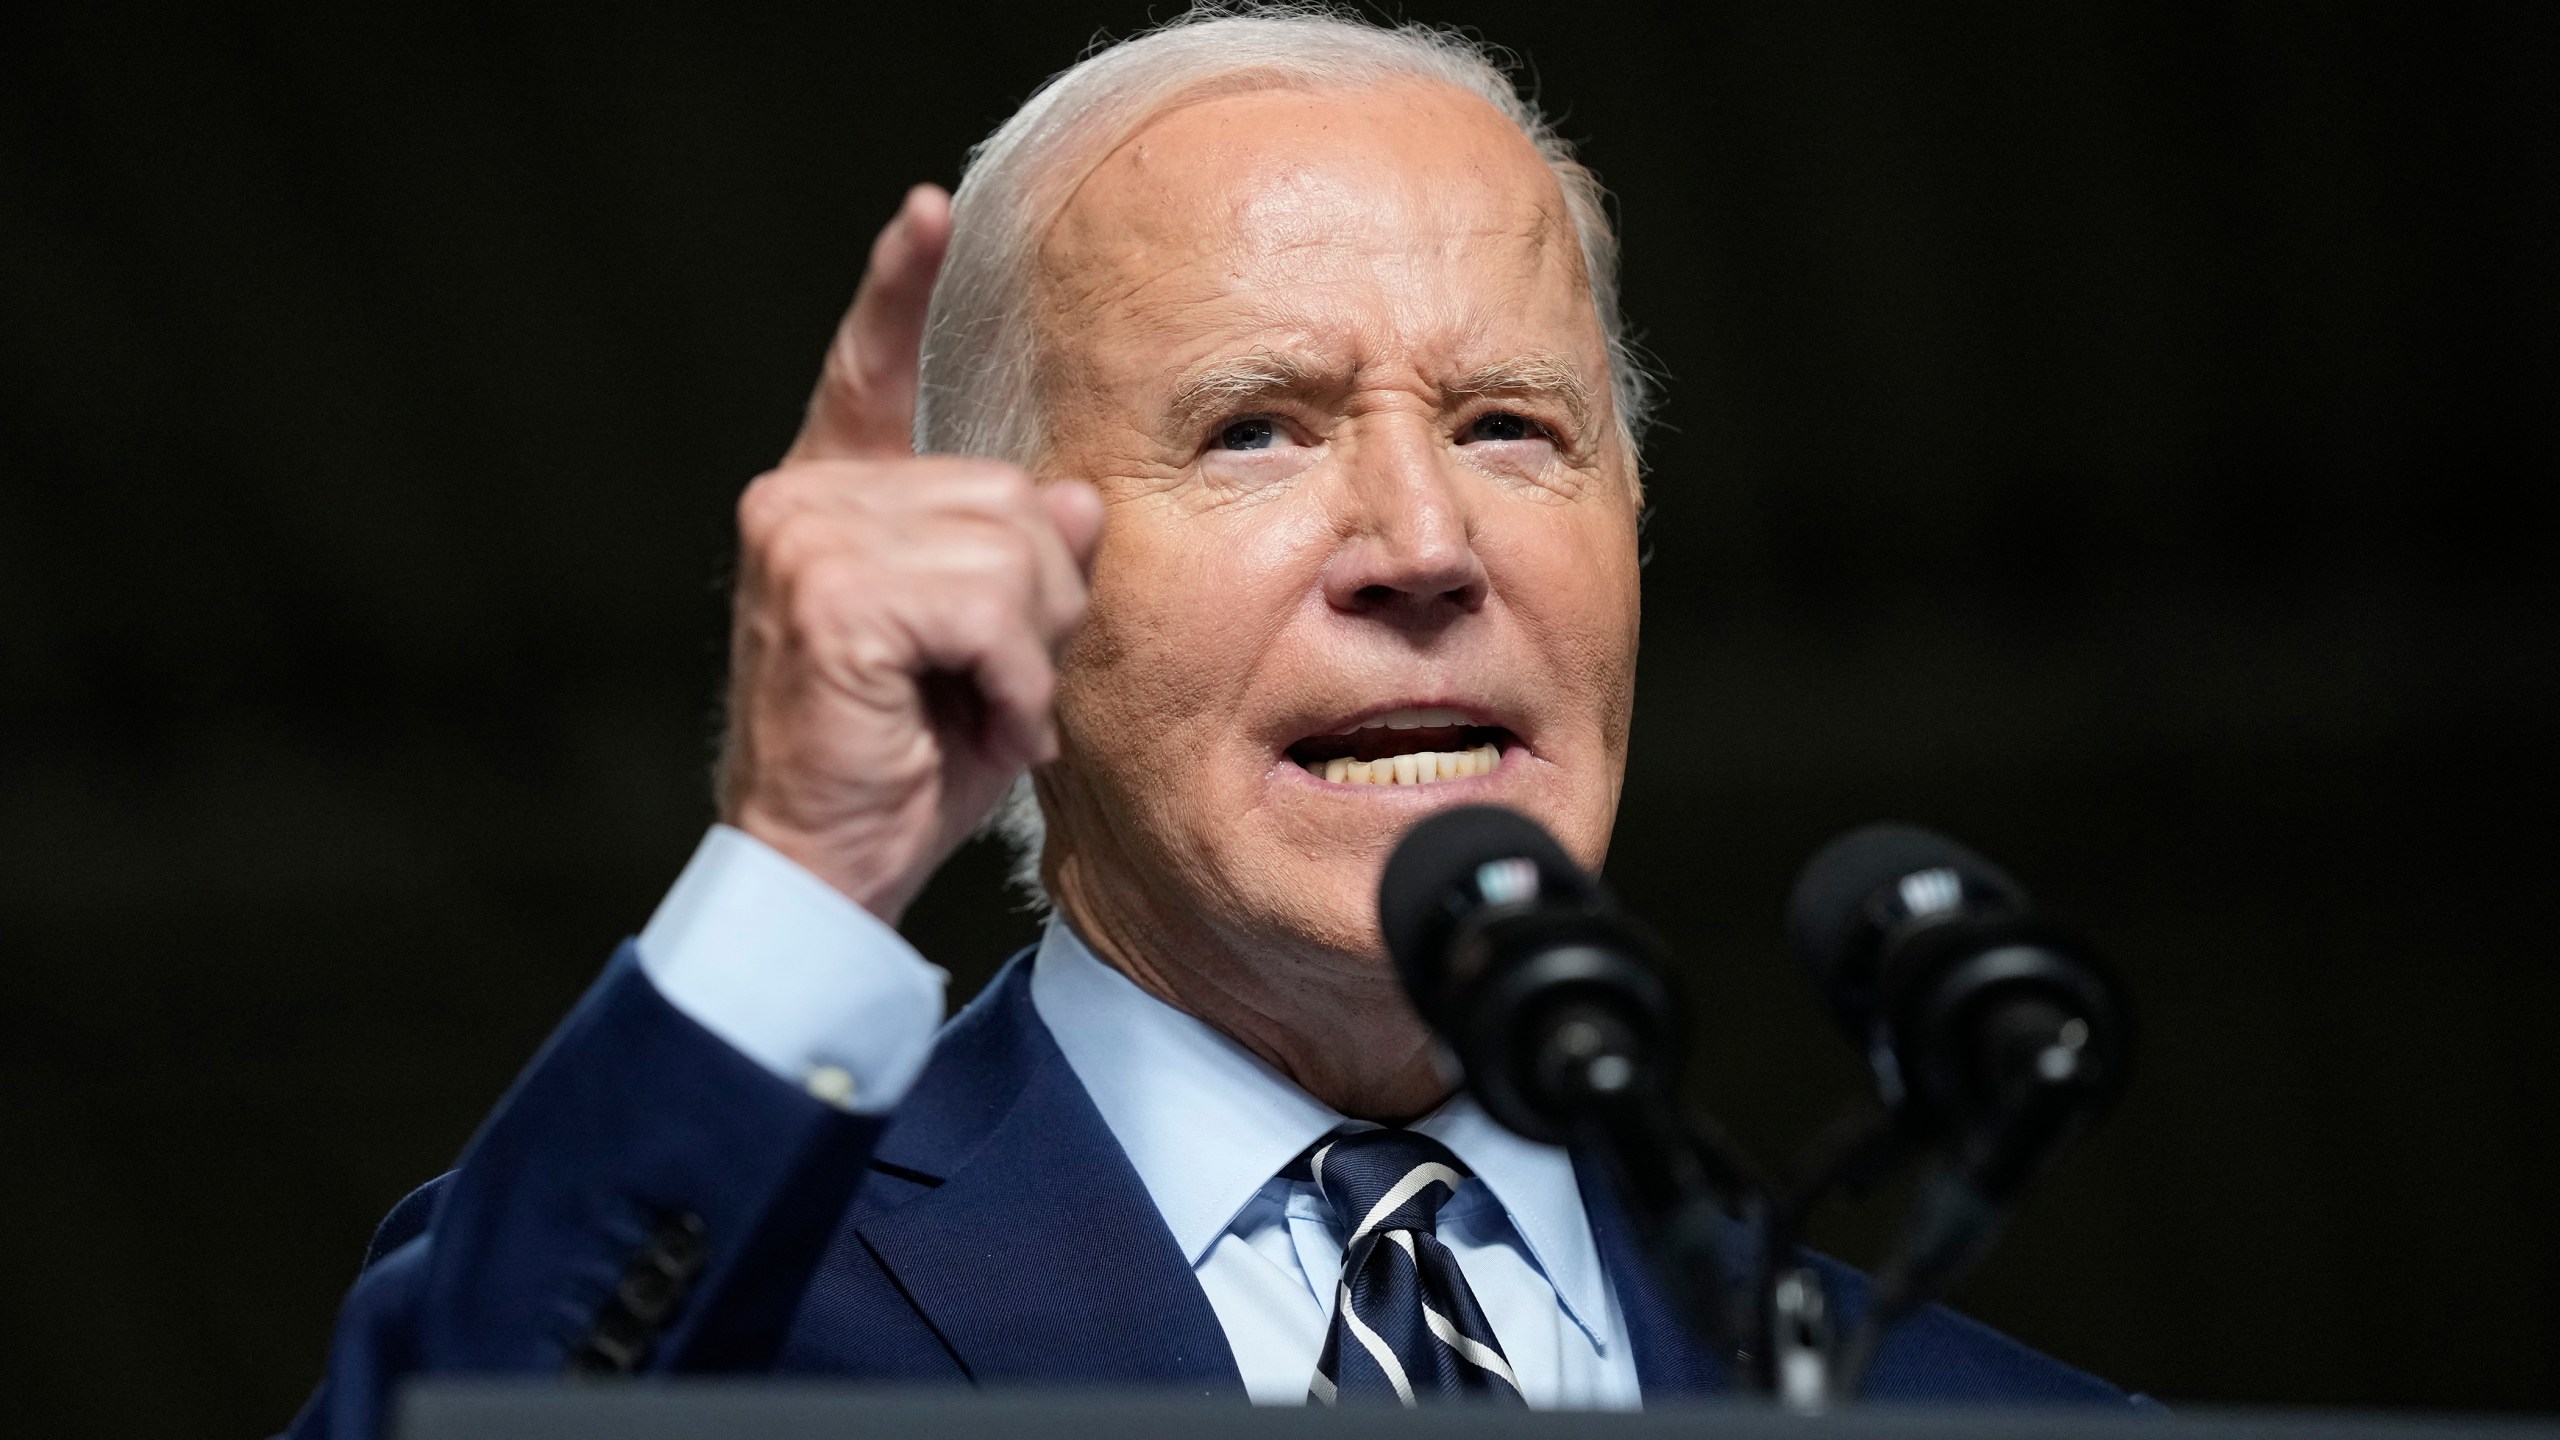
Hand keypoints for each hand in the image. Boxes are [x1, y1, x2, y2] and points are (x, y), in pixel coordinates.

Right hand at [718, 185, 1104, 922]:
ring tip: (974, 710)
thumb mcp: (990, 653)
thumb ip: (1026, 566)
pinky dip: (1012, 679)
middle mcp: (803, 502)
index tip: (927, 211)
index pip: (868, 376)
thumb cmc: (901, 765)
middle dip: (1038, 602)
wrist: (824, 869)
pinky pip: (993, 605)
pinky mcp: (830, 592)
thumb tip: (1077, 498)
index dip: (896, 292)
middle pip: (1012, 494)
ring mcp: (805, 539)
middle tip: (986, 686)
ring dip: (1027, 651)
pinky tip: (972, 724)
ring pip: (1013, 547)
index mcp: (834, 504)